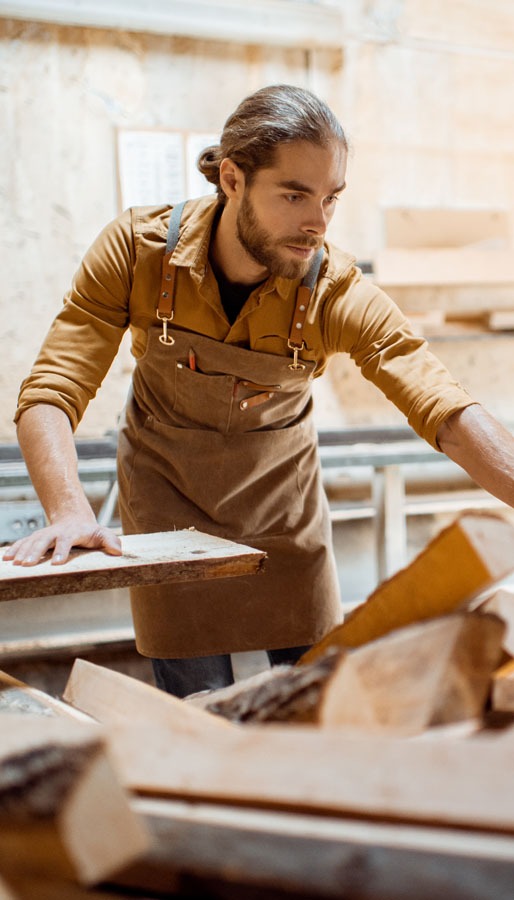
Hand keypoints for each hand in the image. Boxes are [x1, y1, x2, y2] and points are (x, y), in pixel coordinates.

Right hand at [2, 514, 122, 565]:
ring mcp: (44, 534)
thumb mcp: (102, 534)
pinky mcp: (35, 538)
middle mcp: (55, 532)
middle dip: (35, 552)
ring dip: (22, 552)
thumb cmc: (90, 531)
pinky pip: (23, 543)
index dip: (61, 551)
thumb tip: (119, 552)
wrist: (74, 518)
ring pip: (31, 541)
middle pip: (43, 540)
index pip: (66, 541)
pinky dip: (14, 549)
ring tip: (15, 563)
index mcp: (71, 532)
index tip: (57, 564)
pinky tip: (6, 558)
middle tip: (27, 565)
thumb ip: (110, 541)